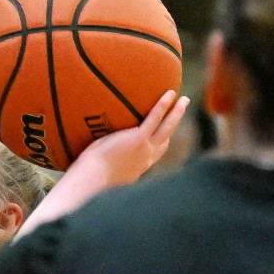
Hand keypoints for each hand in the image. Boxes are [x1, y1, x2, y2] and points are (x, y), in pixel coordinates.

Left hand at [75, 90, 189, 185]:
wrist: (91, 179)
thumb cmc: (89, 177)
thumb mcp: (103, 171)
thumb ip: (106, 164)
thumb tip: (92, 158)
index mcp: (138, 167)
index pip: (156, 153)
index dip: (163, 142)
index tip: (168, 134)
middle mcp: (146, 159)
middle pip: (166, 139)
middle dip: (175, 124)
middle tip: (181, 110)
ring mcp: (145, 149)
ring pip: (167, 128)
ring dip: (177, 113)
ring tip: (184, 99)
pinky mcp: (138, 140)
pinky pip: (154, 119)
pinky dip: (163, 106)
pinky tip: (169, 94)